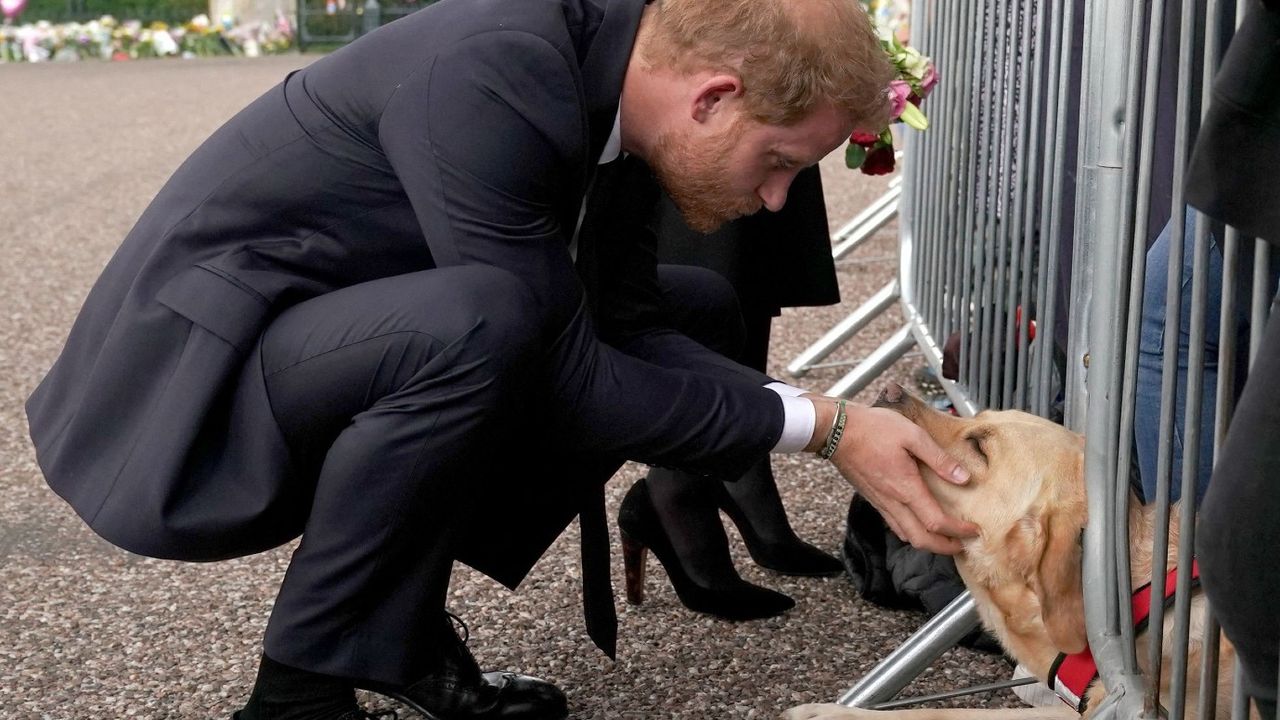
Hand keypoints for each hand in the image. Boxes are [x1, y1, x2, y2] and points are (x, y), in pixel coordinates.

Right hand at [827, 403, 976, 554]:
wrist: (836, 431)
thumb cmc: (872, 428)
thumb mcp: (912, 435)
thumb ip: (939, 458)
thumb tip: (963, 477)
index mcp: (906, 487)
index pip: (936, 522)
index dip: (958, 531)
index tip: (973, 530)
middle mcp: (893, 501)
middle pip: (920, 540)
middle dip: (944, 547)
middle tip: (962, 544)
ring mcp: (880, 502)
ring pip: (906, 536)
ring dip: (928, 543)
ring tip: (945, 537)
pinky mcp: (873, 499)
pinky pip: (894, 525)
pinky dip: (911, 532)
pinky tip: (919, 522)